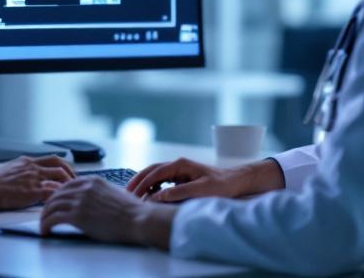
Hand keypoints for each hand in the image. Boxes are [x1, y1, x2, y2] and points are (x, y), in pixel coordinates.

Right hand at [0, 155, 75, 209]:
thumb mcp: (10, 169)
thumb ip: (23, 171)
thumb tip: (31, 177)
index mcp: (27, 161)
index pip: (52, 159)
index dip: (64, 166)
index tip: (69, 173)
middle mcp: (32, 167)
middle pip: (60, 165)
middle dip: (71, 173)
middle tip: (76, 182)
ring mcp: (33, 178)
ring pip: (59, 177)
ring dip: (68, 184)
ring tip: (71, 192)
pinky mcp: (32, 191)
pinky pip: (52, 191)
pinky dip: (59, 195)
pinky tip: (62, 200)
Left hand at [40, 177, 175, 248]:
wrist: (138, 219)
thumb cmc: (132, 210)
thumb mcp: (114, 192)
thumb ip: (100, 193)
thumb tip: (96, 200)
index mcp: (93, 180)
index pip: (67, 184)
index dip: (58, 194)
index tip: (55, 202)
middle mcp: (84, 187)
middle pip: (56, 193)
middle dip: (48, 205)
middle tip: (45, 214)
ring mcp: (80, 200)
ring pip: (51, 205)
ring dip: (44, 216)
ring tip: (43, 225)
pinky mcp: (77, 216)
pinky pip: (53, 218)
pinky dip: (45, 224)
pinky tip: (45, 230)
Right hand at [126, 157, 284, 202]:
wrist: (237, 182)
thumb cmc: (222, 185)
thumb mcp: (199, 190)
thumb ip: (177, 193)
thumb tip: (155, 198)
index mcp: (180, 165)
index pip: (154, 173)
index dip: (141, 184)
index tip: (132, 195)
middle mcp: (178, 165)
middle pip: (151, 171)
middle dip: (138, 181)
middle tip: (126, 193)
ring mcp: (180, 170)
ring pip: (156, 175)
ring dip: (145, 184)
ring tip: (135, 195)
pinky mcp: (183, 177)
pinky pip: (163, 180)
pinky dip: (154, 187)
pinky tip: (151, 196)